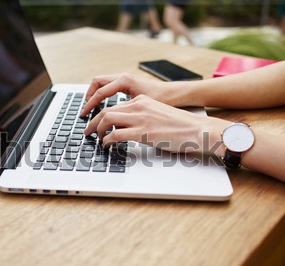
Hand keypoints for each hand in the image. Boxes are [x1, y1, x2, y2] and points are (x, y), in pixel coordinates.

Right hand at [81, 73, 173, 116]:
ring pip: (103, 82)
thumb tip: (111, 126)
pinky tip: (104, 104)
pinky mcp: (129, 82)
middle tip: (85, 110)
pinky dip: (103, 93)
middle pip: (97, 82)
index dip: (90, 105)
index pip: (100, 92)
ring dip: (95, 94)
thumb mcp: (141, 108)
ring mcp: (126, 78)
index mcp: (125, 81)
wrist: (177, 94)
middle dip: (89, 96)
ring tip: (91, 107)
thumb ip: (124, 113)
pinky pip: (110, 85)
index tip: (84, 115)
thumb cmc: (163, 100)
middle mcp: (124, 77)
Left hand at [84, 94, 228, 154]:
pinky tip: (107, 145)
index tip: (95, 122)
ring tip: (95, 138)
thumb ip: (142, 117)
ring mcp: (140, 119)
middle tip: (87, 131)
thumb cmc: (180, 126)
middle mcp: (139, 106)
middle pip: (106, 110)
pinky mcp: (143, 132)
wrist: (197, 129)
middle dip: (93, 121)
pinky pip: (115, 134)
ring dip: (97, 130)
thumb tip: (127, 129)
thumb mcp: (157, 114)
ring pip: (107, 119)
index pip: (115, 105)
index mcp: (142, 101)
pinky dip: (107, 140)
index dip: (101, 114)